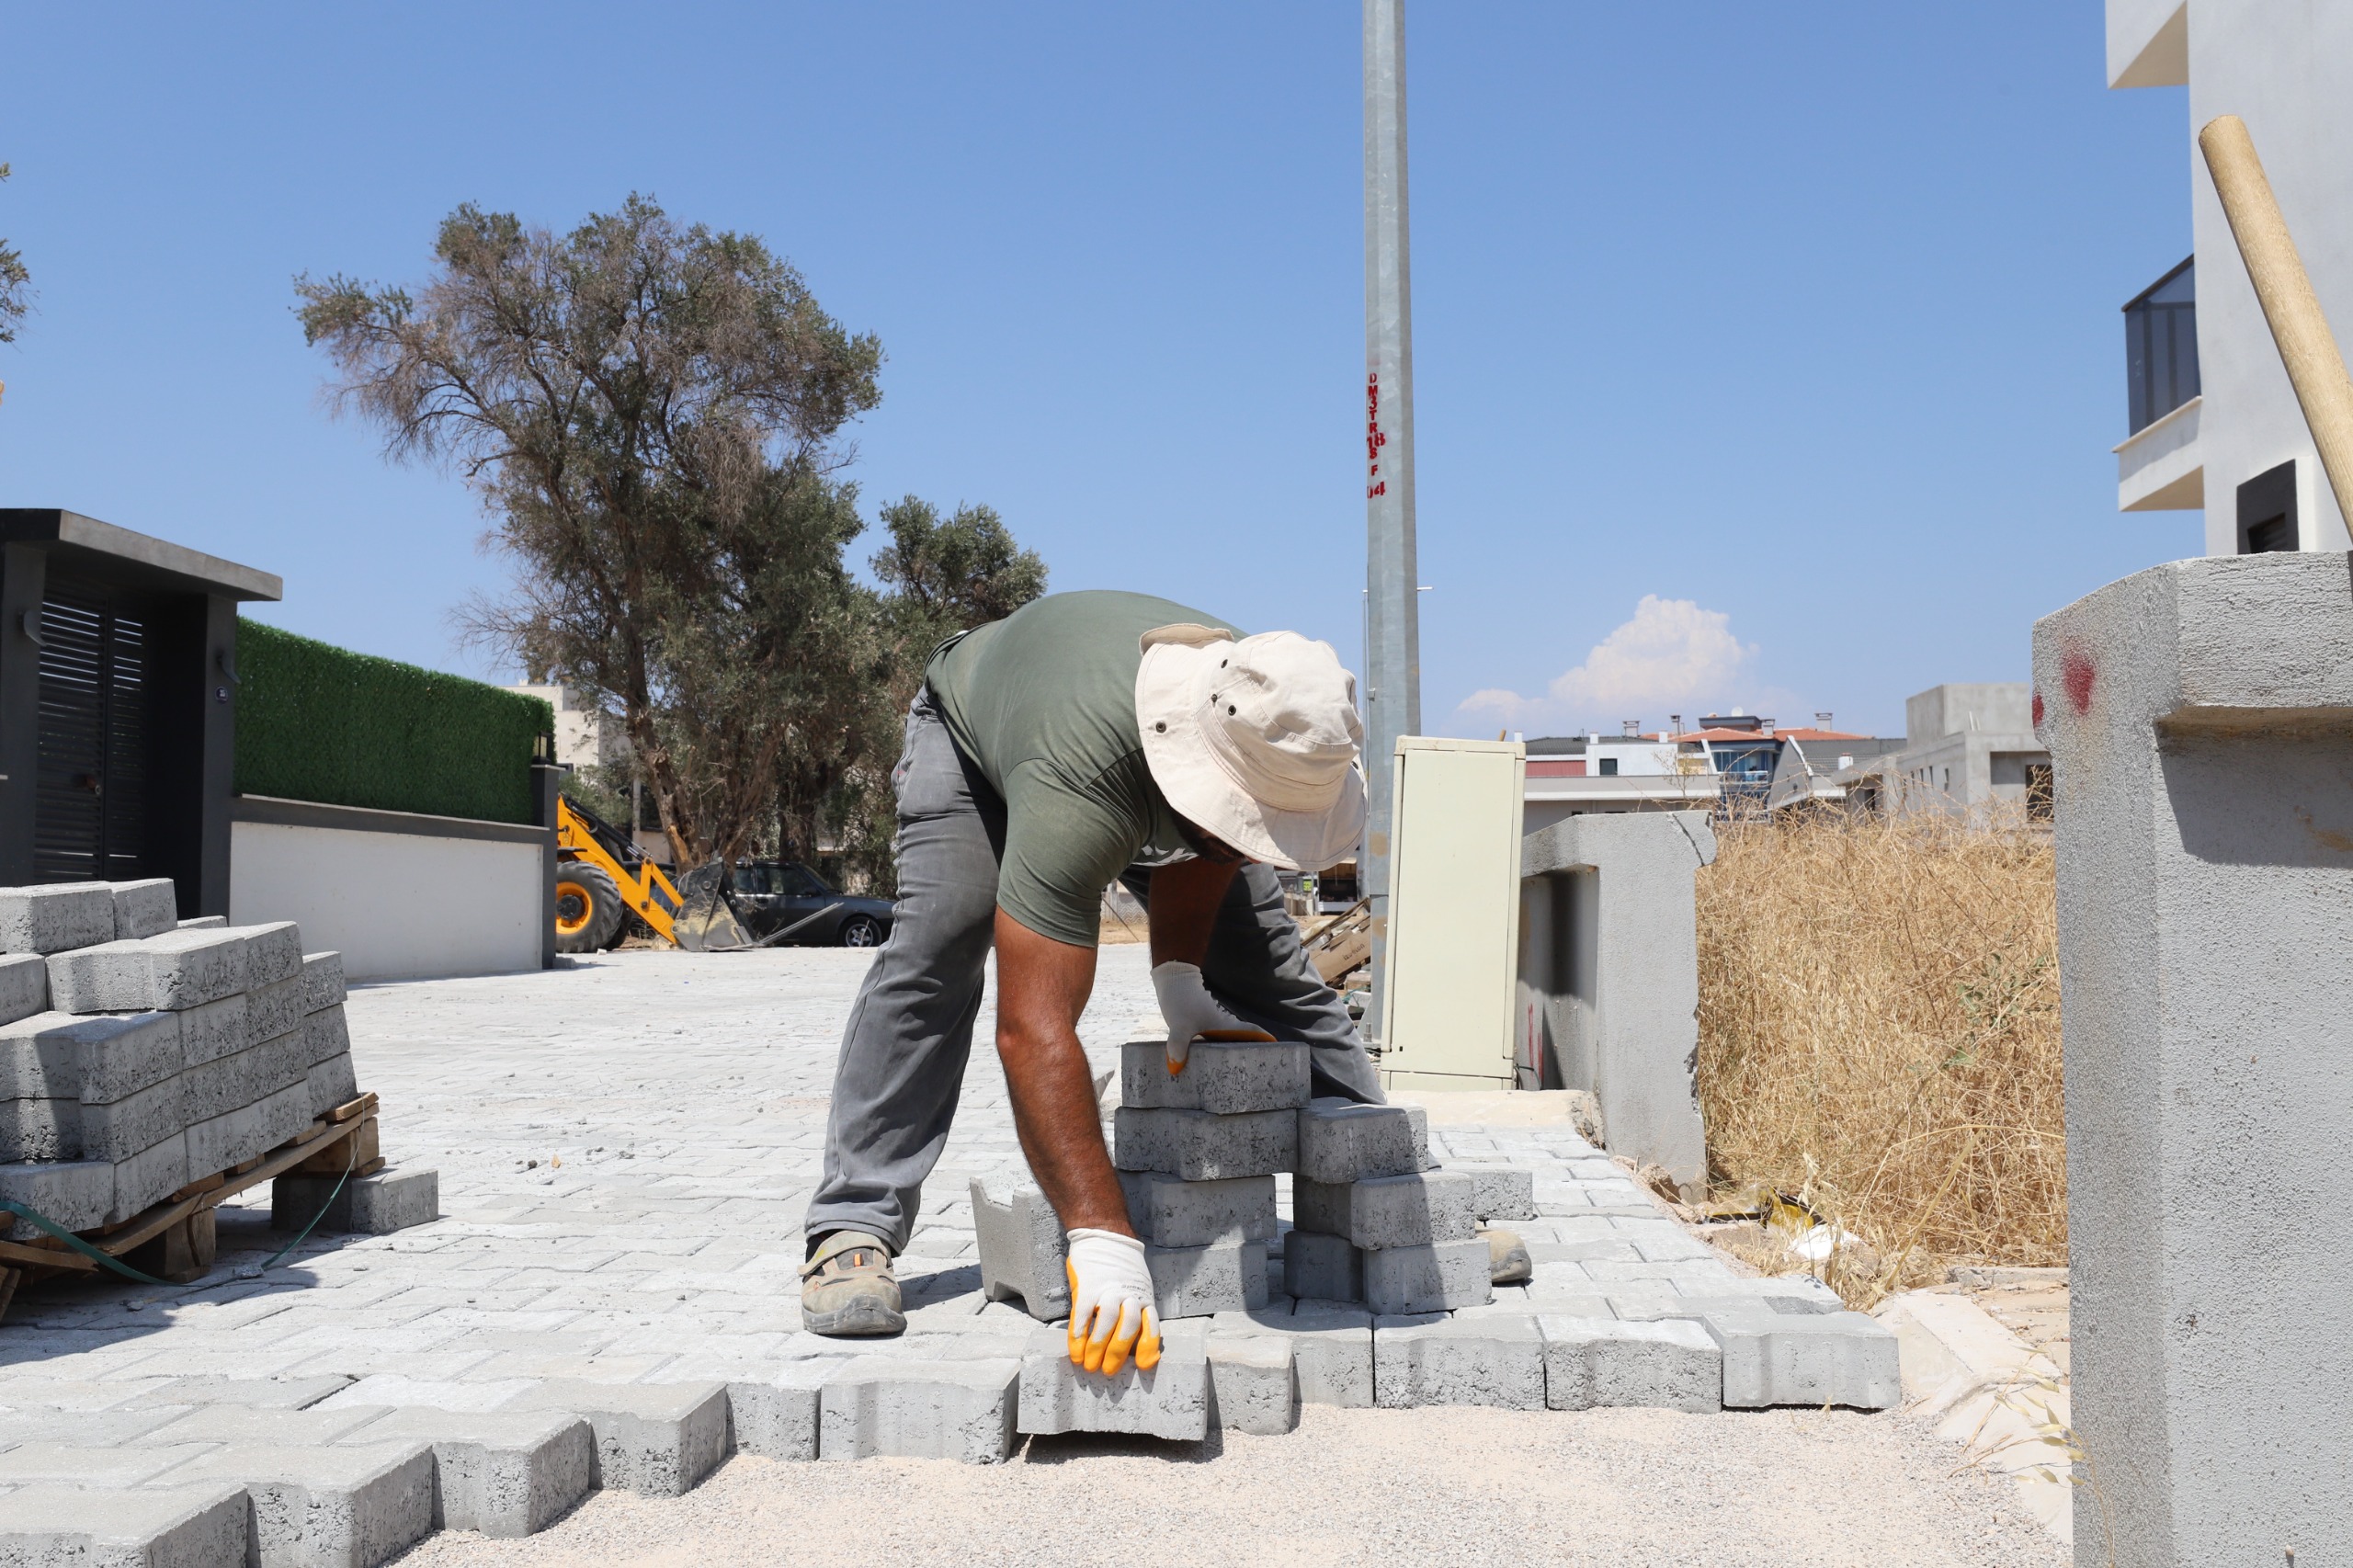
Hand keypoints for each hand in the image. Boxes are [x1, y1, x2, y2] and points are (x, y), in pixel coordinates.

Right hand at [1064, 1228, 1160, 1374]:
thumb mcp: (1138, 1286)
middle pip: (1128, 1327)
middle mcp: (1129, 1294)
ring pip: (1107, 1322)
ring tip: (1089, 1365)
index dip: (1148, 1347)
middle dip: (1118, 1353)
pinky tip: (1075, 1350)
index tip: (1145, 1366)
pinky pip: (1083, 1315)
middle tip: (1107, 1371)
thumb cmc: (1120, 1268)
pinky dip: (1079, 1335)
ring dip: (1097, 1348)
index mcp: (1143, 1297)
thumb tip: (1136, 1343)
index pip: (1150, 1325)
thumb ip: (1137, 1310)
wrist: (1104, 1235)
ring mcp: (1108, 1289)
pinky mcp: (1087, 1286)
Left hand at [1151, 960, 1274, 1073]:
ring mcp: (1213, 1025)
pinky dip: (1216, 1049)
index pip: (1251, 1033)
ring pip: (1229, 1040)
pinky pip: (1214, 1040)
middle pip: (1244, 1040)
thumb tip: (1175, 1068)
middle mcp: (1223, 1026)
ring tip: (1237, 1069)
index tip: (1277, 1050)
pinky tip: (1208, 1060)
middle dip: (1252, 1052)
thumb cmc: (1182, 1000)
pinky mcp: (1201, 1024)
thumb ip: (1179, 1045)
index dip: (1264, 1041)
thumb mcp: (1180, 1025)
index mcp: (1225, 1026)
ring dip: (1234, 1052)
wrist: (1174, 979)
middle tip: (1261, 1068)